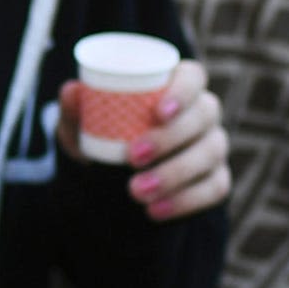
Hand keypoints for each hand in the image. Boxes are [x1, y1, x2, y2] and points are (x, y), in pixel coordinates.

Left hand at [59, 58, 229, 219]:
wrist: (108, 174)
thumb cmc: (102, 134)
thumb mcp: (82, 122)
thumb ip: (75, 108)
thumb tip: (72, 92)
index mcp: (175, 86)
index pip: (192, 77)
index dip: (183, 91)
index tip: (158, 112)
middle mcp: (202, 112)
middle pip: (204, 114)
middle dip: (170, 137)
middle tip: (133, 157)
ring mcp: (213, 145)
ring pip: (210, 153)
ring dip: (174, 174)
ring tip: (137, 191)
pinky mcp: (216, 178)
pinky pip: (215, 188)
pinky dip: (185, 201)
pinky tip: (155, 210)